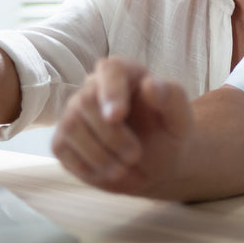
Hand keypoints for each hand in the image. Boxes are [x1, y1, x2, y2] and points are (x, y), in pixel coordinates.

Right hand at [52, 57, 190, 196]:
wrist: (158, 162)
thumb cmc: (168, 132)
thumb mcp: (180, 118)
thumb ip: (171, 98)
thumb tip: (150, 85)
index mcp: (125, 73)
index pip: (110, 69)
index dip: (110, 91)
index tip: (117, 116)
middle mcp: (93, 88)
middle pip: (85, 102)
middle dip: (110, 135)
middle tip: (134, 155)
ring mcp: (73, 114)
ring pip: (71, 127)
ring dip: (101, 155)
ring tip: (126, 167)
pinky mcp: (63, 140)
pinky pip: (63, 150)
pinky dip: (88, 167)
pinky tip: (110, 172)